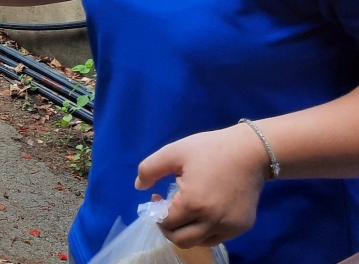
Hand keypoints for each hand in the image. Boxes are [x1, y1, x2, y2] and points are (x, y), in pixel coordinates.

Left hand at [136, 123, 268, 246]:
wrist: (251, 151)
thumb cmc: (210, 149)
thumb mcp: (173, 152)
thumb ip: (149, 169)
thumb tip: (139, 187)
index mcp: (194, 204)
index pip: (167, 223)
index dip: (156, 213)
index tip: (157, 198)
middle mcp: (213, 221)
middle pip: (181, 240)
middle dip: (168, 229)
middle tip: (167, 211)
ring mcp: (230, 227)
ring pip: (200, 242)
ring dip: (187, 232)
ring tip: (185, 210)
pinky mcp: (243, 226)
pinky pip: (218, 237)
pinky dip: (205, 231)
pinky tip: (203, 210)